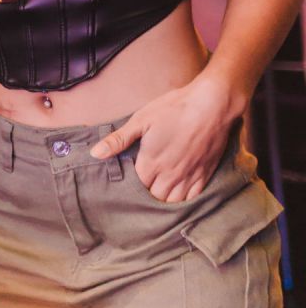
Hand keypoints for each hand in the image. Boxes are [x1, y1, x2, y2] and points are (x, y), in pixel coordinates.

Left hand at [89, 75, 238, 202]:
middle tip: (142, 186)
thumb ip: (118, 140)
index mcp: (150, 162)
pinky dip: (184, 201)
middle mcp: (169, 175)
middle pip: (153, 198)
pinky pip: (192, 199)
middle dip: (146, 195)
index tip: (126, 181)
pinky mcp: (205, 175)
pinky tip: (178, 195)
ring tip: (158, 192)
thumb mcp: (141, 119)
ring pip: (172, 202)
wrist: (211, 105)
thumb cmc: (174, 108)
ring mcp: (189, 177)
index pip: (135, 187)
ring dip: (164, 200)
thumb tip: (95, 154)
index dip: (130, 185)